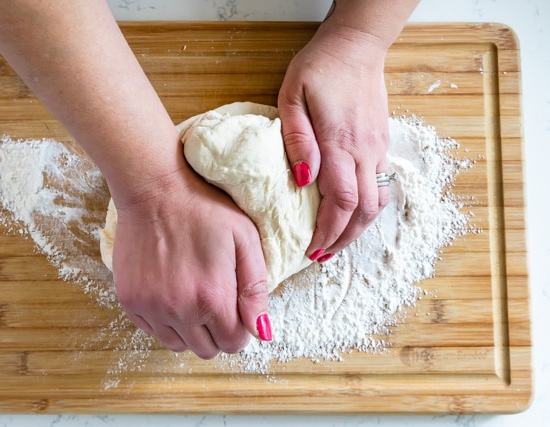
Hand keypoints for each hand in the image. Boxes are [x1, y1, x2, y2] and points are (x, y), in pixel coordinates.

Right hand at [111, 171, 269, 358]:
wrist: (154, 189)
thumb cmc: (203, 208)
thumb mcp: (244, 239)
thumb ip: (256, 288)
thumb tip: (262, 331)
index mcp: (213, 297)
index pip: (233, 343)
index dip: (240, 329)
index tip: (236, 309)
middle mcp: (180, 310)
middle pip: (206, 349)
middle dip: (217, 332)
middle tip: (216, 301)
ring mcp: (150, 307)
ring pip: (178, 344)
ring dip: (190, 330)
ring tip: (192, 297)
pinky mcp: (130, 300)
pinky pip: (152, 330)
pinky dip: (164, 320)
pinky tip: (170, 293)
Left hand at [278, 25, 391, 260]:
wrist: (356, 47)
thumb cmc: (319, 69)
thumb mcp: (293, 97)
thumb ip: (297, 140)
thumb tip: (305, 180)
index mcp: (340, 143)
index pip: (341, 202)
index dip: (328, 232)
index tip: (313, 249)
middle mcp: (364, 151)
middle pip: (363, 211)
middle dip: (342, 239)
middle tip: (322, 255)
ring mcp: (377, 149)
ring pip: (377, 202)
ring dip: (358, 228)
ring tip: (337, 242)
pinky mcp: (382, 144)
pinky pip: (380, 185)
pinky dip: (367, 207)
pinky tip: (351, 213)